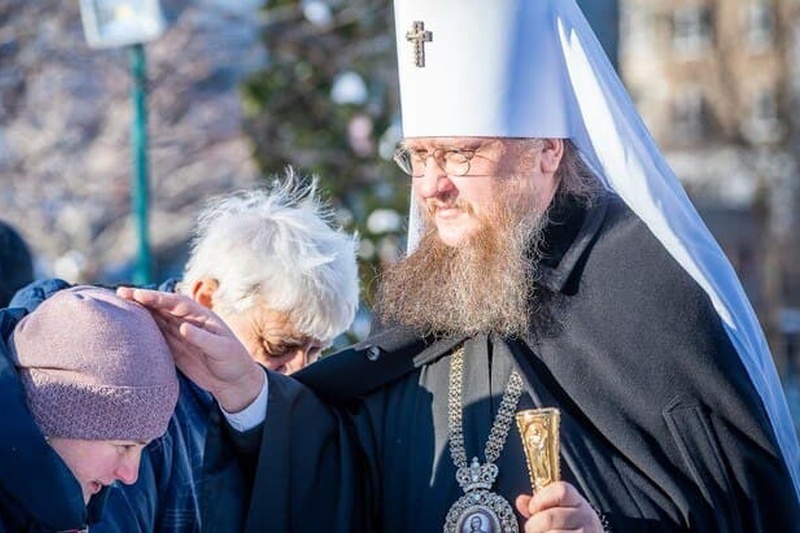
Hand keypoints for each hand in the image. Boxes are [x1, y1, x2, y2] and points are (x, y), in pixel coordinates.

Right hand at [117, 287, 264, 412]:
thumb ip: (203, 339)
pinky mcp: (173, 347)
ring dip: (138, 311)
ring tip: (118, 304)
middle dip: (142, 298)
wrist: (234, 381)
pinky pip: (155, 334)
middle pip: (162, 306)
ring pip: (156, 318)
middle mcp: (188, 320)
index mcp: (201, 316)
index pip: (176, 303)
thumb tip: (183, 327)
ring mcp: (179, 333)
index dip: (158, 298)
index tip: (139, 295)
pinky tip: (127, 325)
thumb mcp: (222, 350)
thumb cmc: (233, 361)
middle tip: (120, 293)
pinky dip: (142, 328)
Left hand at [515, 482, 603, 531]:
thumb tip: (521, 501)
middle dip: (534, 526)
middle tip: (533, 530)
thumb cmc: (571, 529)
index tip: (533, 508)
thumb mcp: (560, 513)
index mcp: (578, 502)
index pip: (561, 490)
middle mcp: (586, 518)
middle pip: (549, 518)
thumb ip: (540, 506)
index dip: (541, 498)